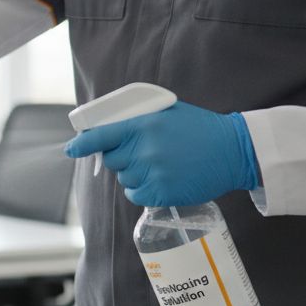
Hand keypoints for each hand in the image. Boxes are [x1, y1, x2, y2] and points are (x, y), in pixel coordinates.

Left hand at [64, 102, 260, 206]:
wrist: (233, 151)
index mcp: (144, 124)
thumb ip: (138, 118)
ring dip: (134, 173)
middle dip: (122, 156)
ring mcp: (153, 172)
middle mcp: (145, 149)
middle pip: (113, 159)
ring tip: (160, 165)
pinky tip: (159, 180)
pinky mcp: (162, 192)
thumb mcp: (168, 111)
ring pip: (124, 178)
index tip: (71, 149)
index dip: (83, 144)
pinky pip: (135, 194)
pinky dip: (142, 190)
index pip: (102, 136)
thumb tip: (109, 128)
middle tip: (144, 153)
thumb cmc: (200, 128)